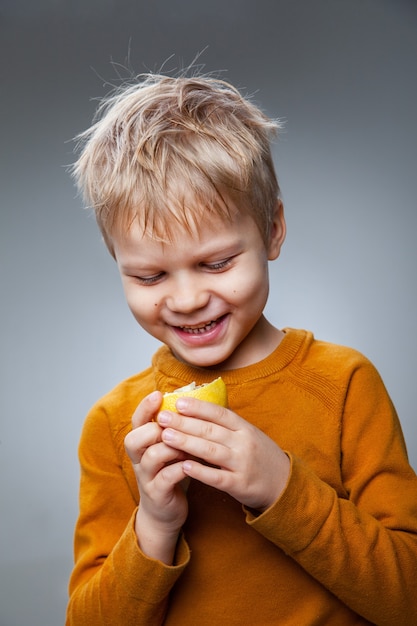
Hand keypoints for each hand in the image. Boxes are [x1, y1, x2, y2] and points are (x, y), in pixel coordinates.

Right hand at [124, 391, 188, 562]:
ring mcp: (146, 478)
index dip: (144, 408)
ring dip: (170, 448)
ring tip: (187, 446)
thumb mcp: (170, 449)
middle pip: (134, 439)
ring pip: (151, 457)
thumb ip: (174, 430)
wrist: (166, 512)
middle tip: (171, 424)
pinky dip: (179, 469)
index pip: (136, 422)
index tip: (158, 394)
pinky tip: (191, 464)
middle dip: (153, 428)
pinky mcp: (157, 494)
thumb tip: (192, 401)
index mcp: (142, 445)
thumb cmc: (171, 472)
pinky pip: (164, 478)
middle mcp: (139, 460)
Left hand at [157, 397, 289, 512]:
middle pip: (210, 430)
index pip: (219, 413)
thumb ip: (226, 424)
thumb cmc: (259, 455)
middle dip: (184, 422)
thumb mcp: (248, 434)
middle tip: (162, 417)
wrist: (284, 484)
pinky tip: (183, 466)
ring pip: (210, 451)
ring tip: (166, 436)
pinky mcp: (239, 484)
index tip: (178, 402)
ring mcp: (242, 464)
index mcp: (244, 428)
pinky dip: (200, 471)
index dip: (198, 407)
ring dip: (186, 442)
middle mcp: (244, 443)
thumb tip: (198, 408)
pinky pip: (217, 477)